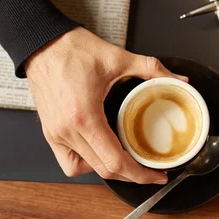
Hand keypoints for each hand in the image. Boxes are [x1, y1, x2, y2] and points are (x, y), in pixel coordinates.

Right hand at [24, 27, 186, 183]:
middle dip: (130, 175)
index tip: (156, 175)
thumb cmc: (73, 49)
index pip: (115, 160)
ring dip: (107, 169)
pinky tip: (100, 150)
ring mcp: (55, 133)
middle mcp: (67, 130)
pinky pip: (67, 160)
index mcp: (85, 116)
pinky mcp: (49, 131)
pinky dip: (86, 162)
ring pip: (84, 169)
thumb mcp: (118, 58)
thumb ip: (152, 69)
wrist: (41, 42)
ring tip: (126, 159)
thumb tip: (177, 80)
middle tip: (150, 170)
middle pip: (103, 170)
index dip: (139, 174)